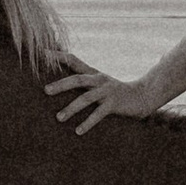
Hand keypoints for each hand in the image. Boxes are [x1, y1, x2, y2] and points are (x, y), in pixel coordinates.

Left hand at [46, 58, 161, 137]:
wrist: (142, 96)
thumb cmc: (116, 93)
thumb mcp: (100, 83)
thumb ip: (84, 82)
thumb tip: (61, 85)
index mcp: (93, 74)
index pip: (73, 60)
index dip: (58, 56)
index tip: (42, 53)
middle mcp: (99, 80)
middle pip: (77, 79)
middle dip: (61, 85)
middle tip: (45, 91)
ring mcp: (107, 91)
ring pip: (86, 98)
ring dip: (71, 109)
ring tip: (59, 118)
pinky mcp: (114, 104)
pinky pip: (98, 114)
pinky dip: (88, 123)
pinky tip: (78, 131)